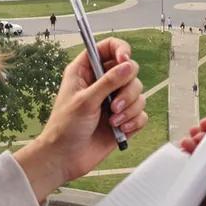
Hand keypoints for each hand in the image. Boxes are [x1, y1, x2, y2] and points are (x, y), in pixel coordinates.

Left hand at [14, 38, 147, 201]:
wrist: (65, 158)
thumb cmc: (64, 128)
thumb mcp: (85, 101)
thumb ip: (108, 82)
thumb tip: (128, 66)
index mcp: (86, 71)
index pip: (109, 47)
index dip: (121, 50)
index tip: (125, 62)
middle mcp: (102, 83)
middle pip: (130, 71)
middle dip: (127, 90)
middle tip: (114, 105)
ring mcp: (114, 101)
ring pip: (138, 93)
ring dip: (129, 109)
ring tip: (114, 121)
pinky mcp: (123, 118)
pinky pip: (141, 113)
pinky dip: (134, 122)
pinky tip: (120, 129)